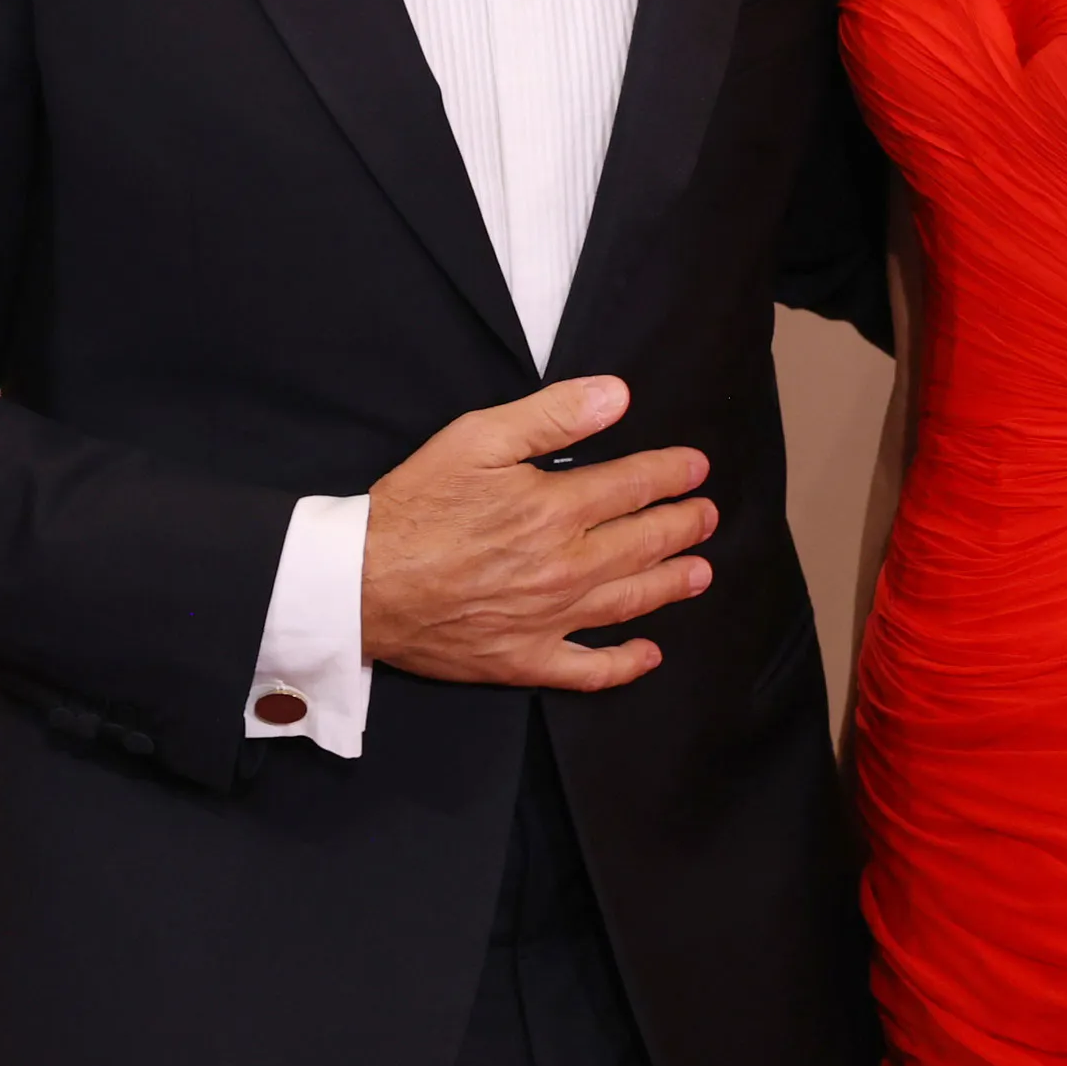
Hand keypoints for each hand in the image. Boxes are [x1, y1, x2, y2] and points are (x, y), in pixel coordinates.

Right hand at [361, 375, 717, 689]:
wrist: (359, 584)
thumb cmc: (413, 508)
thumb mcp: (476, 439)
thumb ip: (551, 416)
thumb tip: (618, 396)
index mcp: (554, 509)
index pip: (634, 485)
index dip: (672, 473)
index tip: (696, 467)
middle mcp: (564, 567)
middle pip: (643, 543)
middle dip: (683, 525)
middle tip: (708, 515)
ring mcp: (548, 619)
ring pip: (629, 601)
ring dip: (671, 584)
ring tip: (700, 572)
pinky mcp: (523, 659)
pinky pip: (588, 670)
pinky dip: (624, 664)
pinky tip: (649, 654)